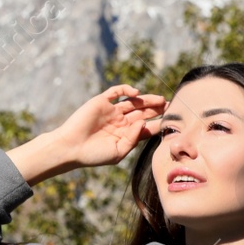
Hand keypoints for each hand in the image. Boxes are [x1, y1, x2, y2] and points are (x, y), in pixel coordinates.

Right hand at [5, 84, 167, 184]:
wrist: (71, 147)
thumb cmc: (94, 155)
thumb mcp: (118, 152)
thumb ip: (133, 138)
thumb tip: (143, 123)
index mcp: (125, 135)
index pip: (146, 127)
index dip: (158, 123)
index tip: (172, 121)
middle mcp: (120, 122)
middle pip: (142, 112)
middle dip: (157, 109)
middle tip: (171, 106)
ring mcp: (111, 111)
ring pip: (132, 102)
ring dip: (147, 100)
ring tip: (160, 100)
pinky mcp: (101, 102)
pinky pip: (115, 92)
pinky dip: (126, 90)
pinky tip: (136, 93)